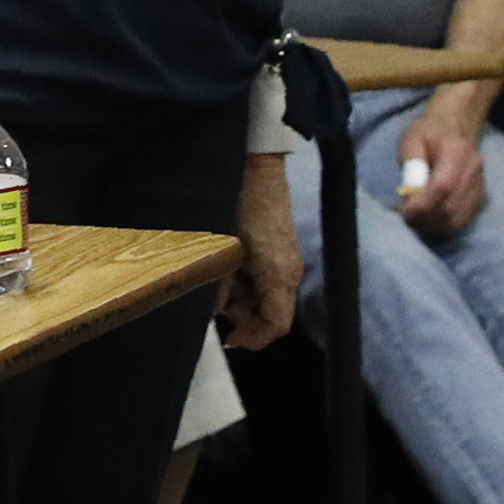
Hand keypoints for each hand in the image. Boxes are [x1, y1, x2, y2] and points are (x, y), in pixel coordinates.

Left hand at [221, 153, 300, 351]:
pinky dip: (244, 282)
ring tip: (214, 286)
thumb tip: (214, 311)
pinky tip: (224, 270)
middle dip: (244, 318)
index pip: (277, 325)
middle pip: (272, 313)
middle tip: (214, 309)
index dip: (253, 338)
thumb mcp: (222, 248)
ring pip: (266, 297)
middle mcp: (289, 272)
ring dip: (241, 300)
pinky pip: (265, 278)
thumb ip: (218, 284)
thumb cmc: (238, 203)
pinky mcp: (279, 248)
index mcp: (280, 275)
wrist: (255, 164)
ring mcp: (286, 259)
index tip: (228, 338)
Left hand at [396, 111, 487, 238]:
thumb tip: (410, 193)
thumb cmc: (428, 134)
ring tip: (413, 218)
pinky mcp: (479, 198)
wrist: (454, 129)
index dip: (422, 204)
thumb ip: (411, 165)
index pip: (444, 186)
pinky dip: (442, 225)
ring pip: (457, 219)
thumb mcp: (411, 140)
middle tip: (404, 216)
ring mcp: (480, 185)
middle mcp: (474, 169)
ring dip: (431, 225)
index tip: (403, 211)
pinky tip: (427, 219)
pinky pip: (461, 221)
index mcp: (457, 150)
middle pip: (451, 206)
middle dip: (424, 218)